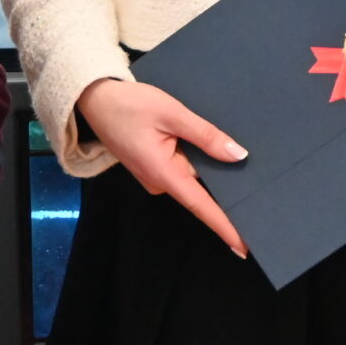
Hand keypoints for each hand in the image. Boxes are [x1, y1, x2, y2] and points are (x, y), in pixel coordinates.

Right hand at [75, 76, 250, 257]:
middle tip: (251, 184)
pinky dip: (195, 159)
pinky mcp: (153, 166)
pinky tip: (204, 146)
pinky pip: (181, 167)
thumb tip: (237, 155)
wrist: (94, 98)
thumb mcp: (171, 113)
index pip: (200, 206)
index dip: (224, 226)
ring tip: (226, 155)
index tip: (245, 246)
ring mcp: (155, 175)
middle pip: (200, 189)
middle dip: (224, 186)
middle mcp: (159, 182)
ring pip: (191, 175)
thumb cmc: (128, 104)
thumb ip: (205, 135)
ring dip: (208, 167)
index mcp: (163, 174)